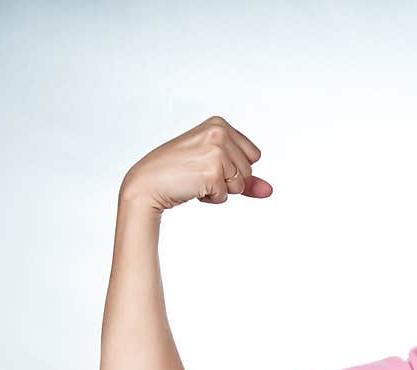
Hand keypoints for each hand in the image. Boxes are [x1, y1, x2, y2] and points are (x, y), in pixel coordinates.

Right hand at [118, 115, 272, 212]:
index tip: (208, 162)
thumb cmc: (177, 173)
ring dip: (220, 189)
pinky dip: (211, 198)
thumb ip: (245, 177)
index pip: (254, 156)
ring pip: (240, 184)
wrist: (147, 184)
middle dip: (228, 180)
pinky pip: (226, 196)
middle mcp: (219, 132)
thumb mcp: (214, 167)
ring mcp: (216, 151)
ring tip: (195, 179)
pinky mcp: (212, 171)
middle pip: (249, 171)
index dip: (235, 167)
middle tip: (199, 172)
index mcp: (219, 124)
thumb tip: (269, 190)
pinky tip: (192, 187)